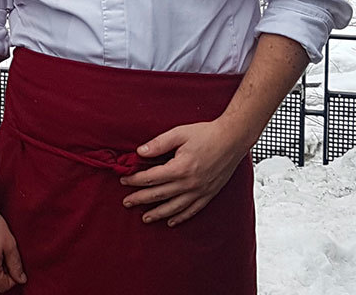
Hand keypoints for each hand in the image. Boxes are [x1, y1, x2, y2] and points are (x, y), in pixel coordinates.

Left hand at [119, 119, 248, 226]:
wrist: (232, 140)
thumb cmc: (206, 134)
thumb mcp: (179, 133)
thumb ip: (158, 143)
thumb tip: (140, 152)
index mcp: (180, 168)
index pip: (152, 177)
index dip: (135, 180)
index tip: (123, 180)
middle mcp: (190, 183)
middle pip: (159, 195)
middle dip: (140, 199)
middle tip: (126, 203)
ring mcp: (200, 191)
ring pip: (174, 208)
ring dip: (157, 213)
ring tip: (144, 218)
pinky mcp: (209, 194)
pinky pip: (192, 211)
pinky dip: (180, 217)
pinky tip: (171, 221)